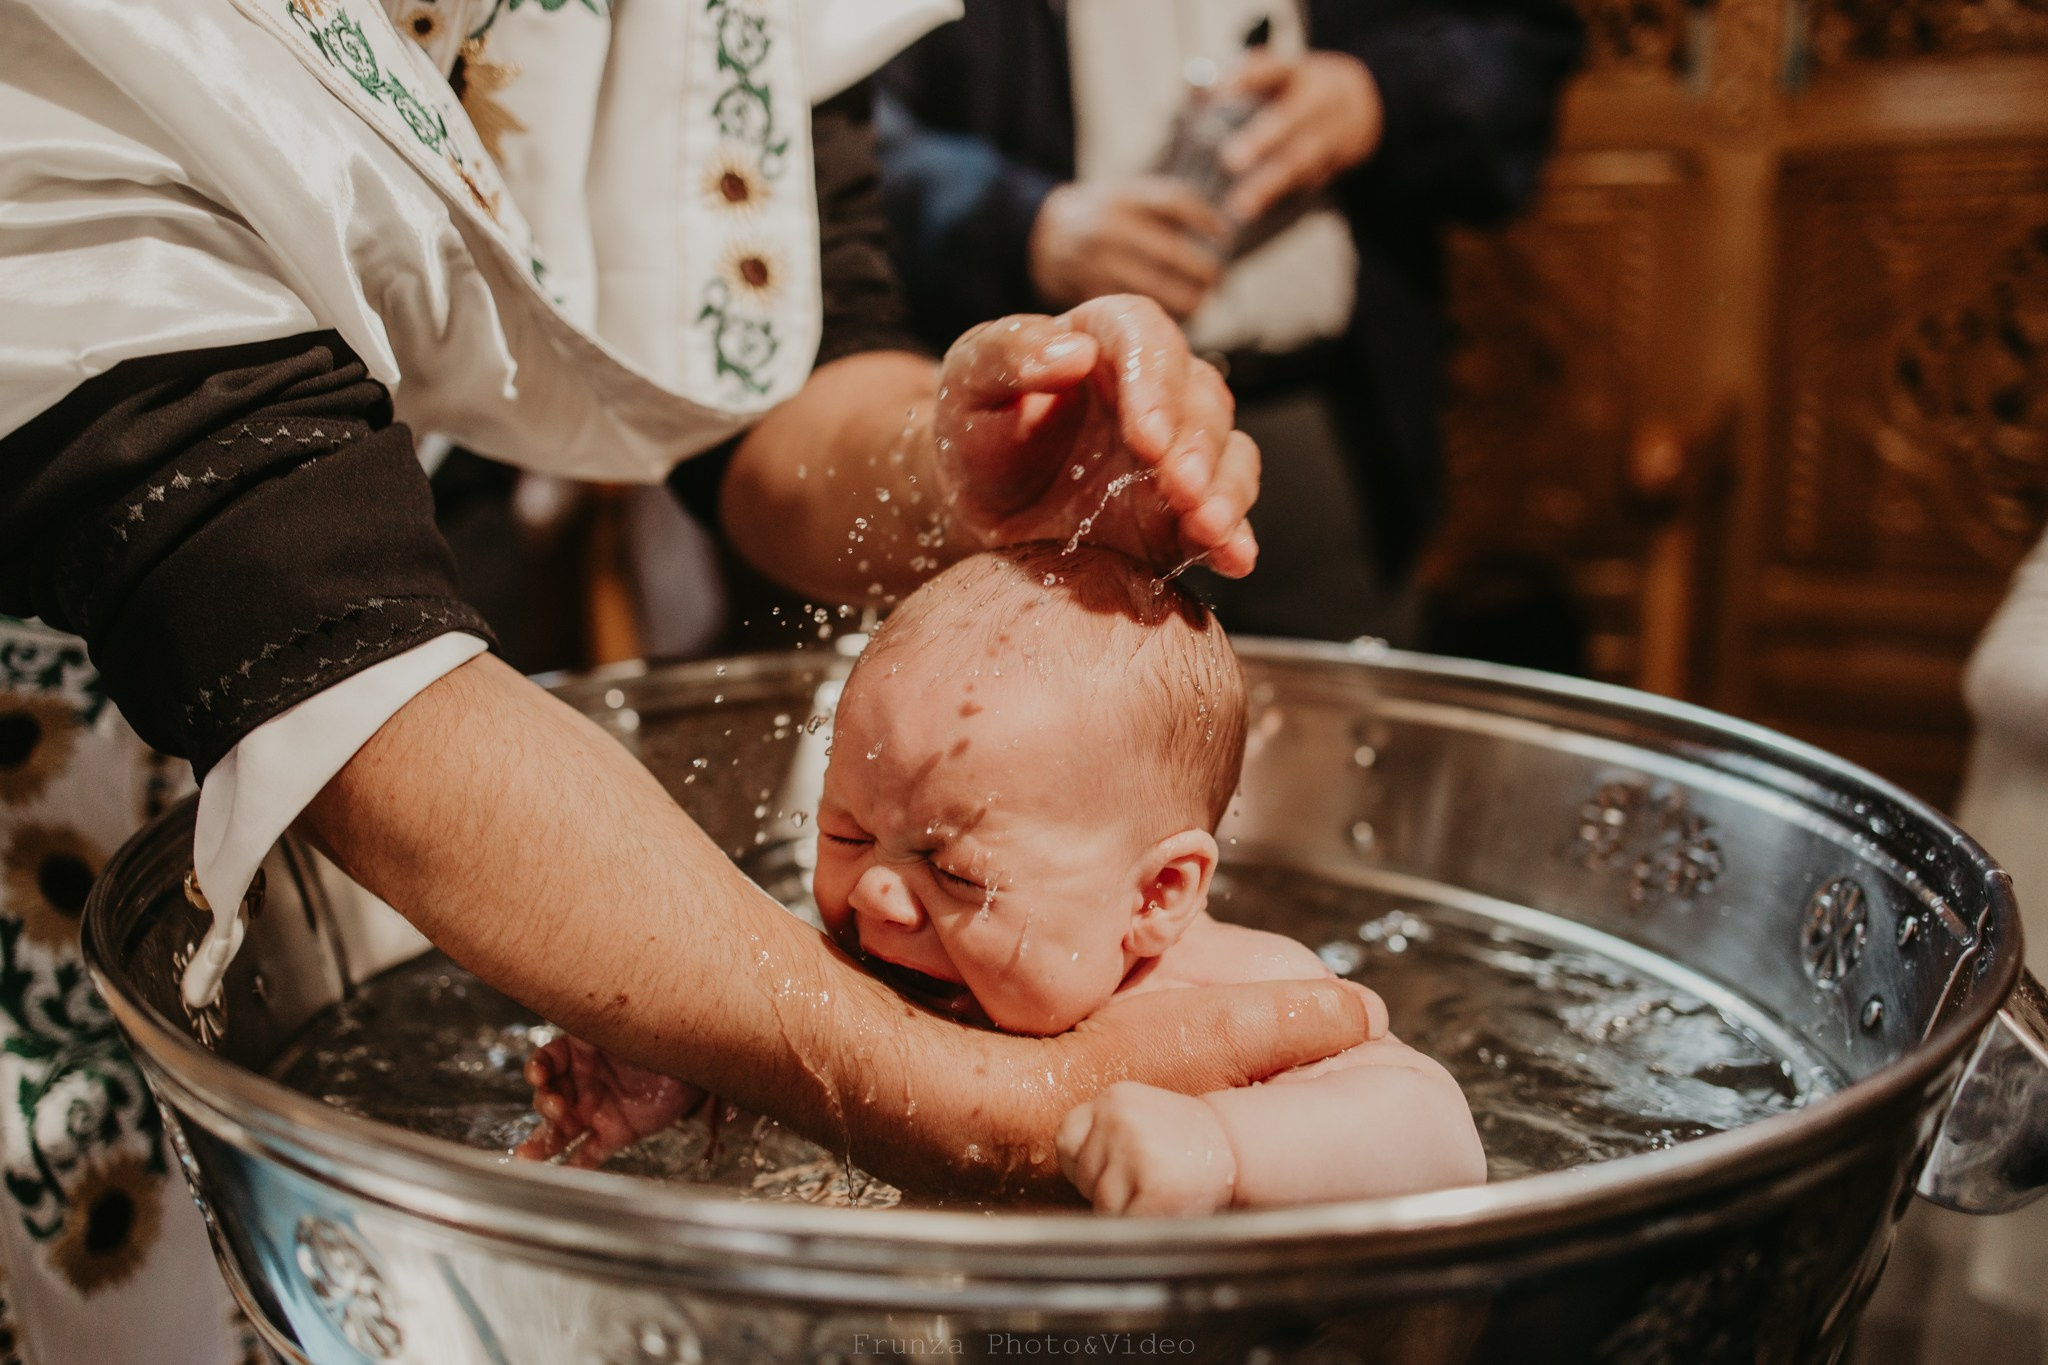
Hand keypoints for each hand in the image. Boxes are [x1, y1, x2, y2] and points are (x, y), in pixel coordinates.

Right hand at [516, 1033, 705, 1168]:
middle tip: (556, 1109)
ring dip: (544, 1141)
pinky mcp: (616, 1133)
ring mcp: (597, 1109)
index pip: (547, 1060)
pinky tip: (563, 1175)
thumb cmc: (661, 1035)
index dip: (537, 1069)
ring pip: (562, 1129)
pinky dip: (576, 1165)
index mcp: (580, 1051)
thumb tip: (581, 1007)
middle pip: (549, 1097)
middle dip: (546, 1104)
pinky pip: (591, 1152)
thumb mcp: (628, 1025)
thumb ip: (602, 1027)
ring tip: (528, 1156)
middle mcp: (582, 1082)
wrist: (696, 1060)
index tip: (539, 1075)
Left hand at [934, 295, 1260, 577]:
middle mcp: (1155, 390)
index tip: (1146, 433)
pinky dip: (1235, 535)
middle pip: (1201, 397)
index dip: (1156, 381)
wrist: (979, 510)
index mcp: (1103, 339)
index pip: (1147, 338)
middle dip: (1196, 445)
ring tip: (1206, 525)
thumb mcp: (967, 384)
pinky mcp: (1184, 509)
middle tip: (1178, 485)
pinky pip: (1225, 513)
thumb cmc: (976, 433)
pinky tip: (1234, 558)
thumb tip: (1071, 352)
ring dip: (1224, 489)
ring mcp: (1176, 451)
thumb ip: (1006, 355)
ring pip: (1228, 453)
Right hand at [1029, 178, 1227, 319]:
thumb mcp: (1125, 195)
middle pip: (1170, 253)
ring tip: (1201, 302)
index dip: (1204, 218)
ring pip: (1155, 287)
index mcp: (1120, 198)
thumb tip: (1218, 232)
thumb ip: (1165, 208)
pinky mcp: (1087, 293)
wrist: (1041, 236)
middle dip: (1202, 271)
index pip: (1173, 202)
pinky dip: (1159, 315)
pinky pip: (1133, 309)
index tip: (1223, 233)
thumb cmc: (1098, 217)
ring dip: (1187, 300)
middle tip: (1216, 280)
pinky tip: (1173, 316)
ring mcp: (1095, 263)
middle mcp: (1107, 228)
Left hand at [1058, 1082, 1235, 1214]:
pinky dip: (1139, 1223)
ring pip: (1100, 1201)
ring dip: (1124, 1210)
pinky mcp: (1151, 1182)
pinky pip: (1123, 1220)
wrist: (1237, 1151)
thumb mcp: (1140, 1122)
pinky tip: (1163, 1206)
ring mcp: (1134, 1147)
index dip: (1086, 1164)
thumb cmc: (1185, 1146)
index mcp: (1115, 1099)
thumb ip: (1104, 1138)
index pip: (1067, 1139)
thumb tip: (1069, 1172)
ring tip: (1157, 1192)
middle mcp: (1120, 1118)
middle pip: (1082, 1174)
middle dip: (1105, 1190)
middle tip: (1146, 1182)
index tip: (1113, 1171)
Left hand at [1220, 50, 1382, 224]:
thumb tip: (1198, 93)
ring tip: (1241, 206)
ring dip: (1271, 185)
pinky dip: (1285, 200)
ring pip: (1301, 161)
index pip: (1275, 70)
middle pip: (1292, 120)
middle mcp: (1319, 101)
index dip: (1250, 77)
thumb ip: (1244, 80)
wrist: (1365, 104)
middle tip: (1230, 161)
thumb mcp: (1283, 74)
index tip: (1223, 89)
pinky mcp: (1337, 162)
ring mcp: (1332, 134)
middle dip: (1262, 140)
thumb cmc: (1303, 89)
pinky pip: (1310, 182)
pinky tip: (1259, 216)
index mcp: (1299, 73)